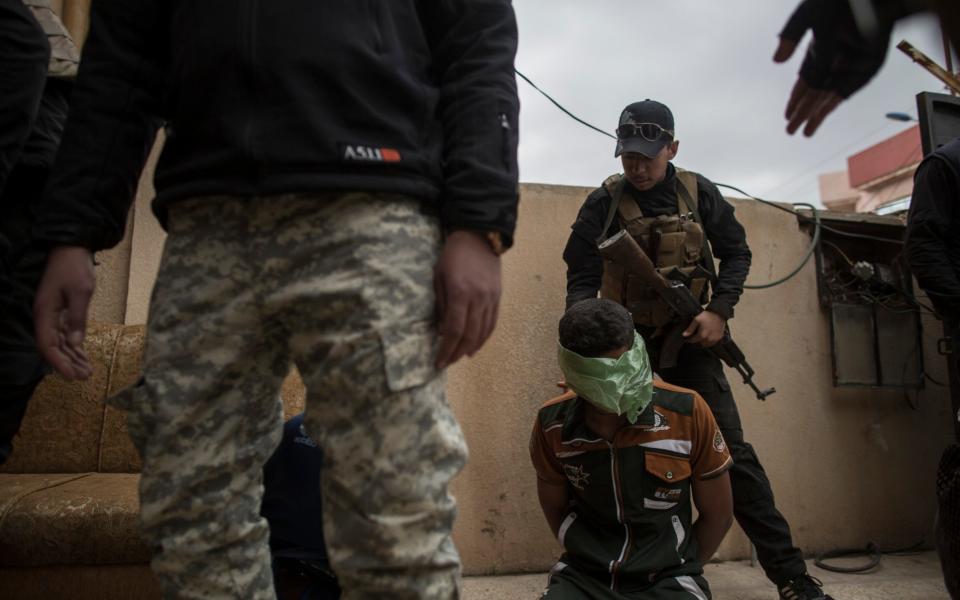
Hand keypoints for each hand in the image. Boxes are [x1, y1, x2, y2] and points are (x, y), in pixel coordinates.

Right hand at [33, 246, 94, 379]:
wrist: (71, 247)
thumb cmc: (75, 267)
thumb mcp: (81, 292)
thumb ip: (78, 318)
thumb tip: (75, 343)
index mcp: (45, 313)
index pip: (48, 345)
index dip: (59, 363)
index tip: (73, 376)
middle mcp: (45, 316)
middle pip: (53, 347)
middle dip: (68, 364)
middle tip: (85, 377)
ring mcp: (52, 314)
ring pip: (60, 342)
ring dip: (72, 357)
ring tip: (88, 371)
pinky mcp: (60, 311)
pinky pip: (64, 334)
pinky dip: (74, 346)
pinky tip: (83, 356)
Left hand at [433, 230, 501, 368]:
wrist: (479, 236)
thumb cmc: (452, 256)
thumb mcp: (438, 277)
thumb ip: (441, 304)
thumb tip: (441, 331)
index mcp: (460, 293)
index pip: (453, 329)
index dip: (446, 349)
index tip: (439, 361)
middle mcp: (478, 298)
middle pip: (469, 335)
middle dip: (457, 352)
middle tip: (447, 362)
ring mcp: (491, 298)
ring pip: (483, 331)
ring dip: (471, 347)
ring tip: (460, 356)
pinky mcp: (498, 297)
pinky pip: (492, 322)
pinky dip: (484, 337)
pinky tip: (476, 345)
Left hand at [682, 310, 725, 347]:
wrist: (719, 313)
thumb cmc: (707, 316)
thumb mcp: (696, 320)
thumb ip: (690, 329)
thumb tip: (684, 335)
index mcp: (702, 335)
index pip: (693, 341)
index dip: (689, 339)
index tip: (688, 338)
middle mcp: (709, 339)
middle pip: (700, 343)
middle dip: (697, 340)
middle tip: (696, 334)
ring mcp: (715, 339)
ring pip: (706, 344)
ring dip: (703, 341)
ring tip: (703, 335)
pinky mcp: (719, 337)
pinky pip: (713, 342)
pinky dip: (710, 340)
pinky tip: (709, 335)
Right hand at [773, 0, 890, 135]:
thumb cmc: (840, 1)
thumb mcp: (809, 16)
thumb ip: (792, 36)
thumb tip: (777, 61)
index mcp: (820, 47)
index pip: (806, 79)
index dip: (796, 97)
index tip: (787, 113)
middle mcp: (834, 59)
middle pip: (815, 92)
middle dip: (802, 111)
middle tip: (790, 130)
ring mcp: (850, 65)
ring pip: (827, 96)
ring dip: (814, 115)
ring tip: (802, 132)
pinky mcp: (866, 69)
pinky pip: (845, 92)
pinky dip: (830, 106)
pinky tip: (817, 120)